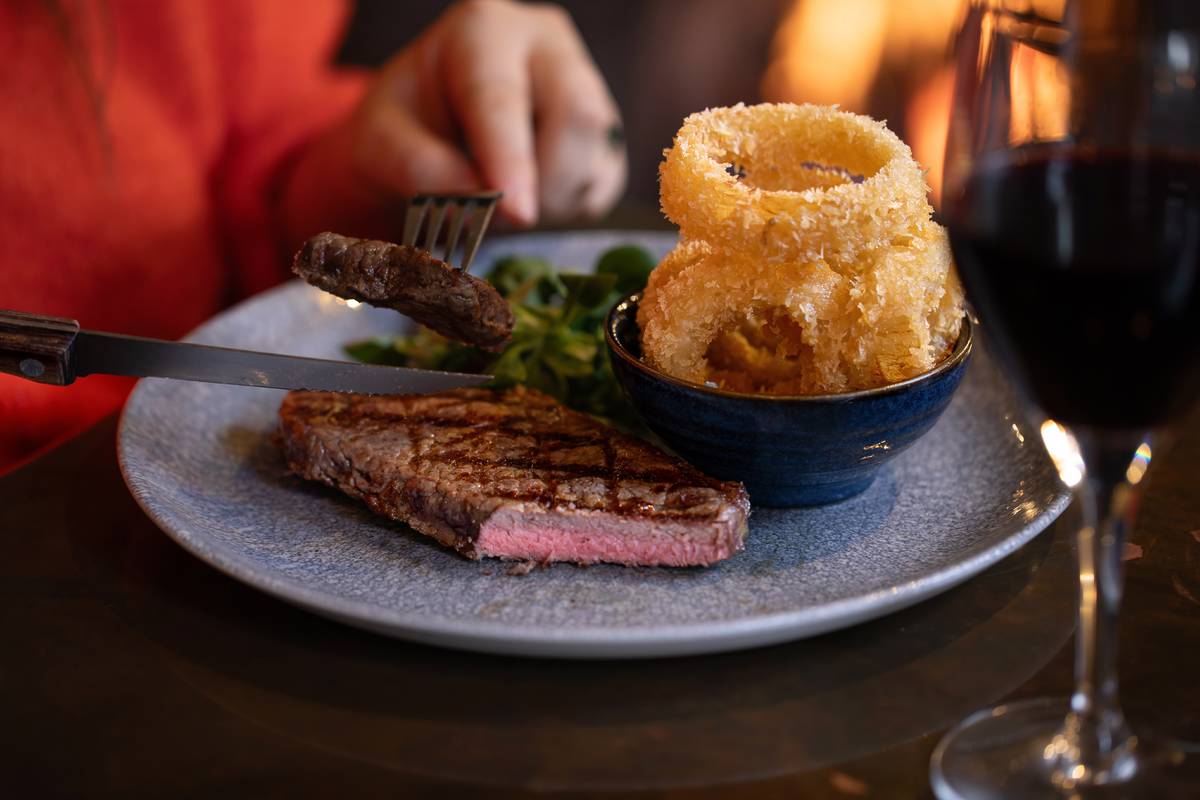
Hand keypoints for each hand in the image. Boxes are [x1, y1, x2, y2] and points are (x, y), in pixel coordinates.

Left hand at [349, 0, 625, 226]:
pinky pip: (602, 183)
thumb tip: (485, 201)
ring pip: (595, 156)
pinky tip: (529, 199)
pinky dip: (565, 209)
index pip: (503, 99)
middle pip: (578, 116)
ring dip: (552, 203)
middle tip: (501, 218)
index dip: (511, 160)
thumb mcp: (381, 143)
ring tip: (503, 205)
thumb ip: (420, 167)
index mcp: (482, 30)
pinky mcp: (605, 134)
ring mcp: (585, 85)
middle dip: (544, 184)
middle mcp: (546, 45)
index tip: (516, 213)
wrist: (430, 133)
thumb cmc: (403, 128)